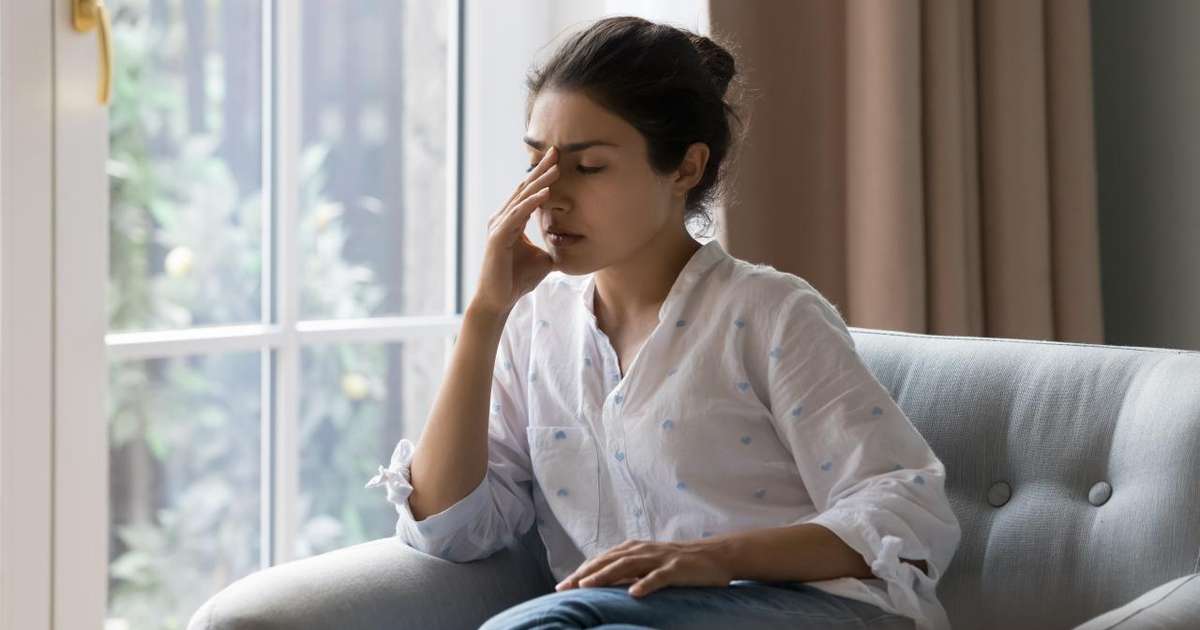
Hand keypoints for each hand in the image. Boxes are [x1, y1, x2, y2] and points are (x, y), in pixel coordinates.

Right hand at [469, 146, 560, 316]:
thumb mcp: (543, 259)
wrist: (499, 300)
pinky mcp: (498, 238)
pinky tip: (545, 193)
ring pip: (522, 199)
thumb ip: (553, 247)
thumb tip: (572, 246)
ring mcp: (499, 227)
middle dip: (541, 169)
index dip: (542, 175)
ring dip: (540, 182)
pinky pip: (517, 216)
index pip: (529, 192)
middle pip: (524, 188)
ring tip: (556, 168)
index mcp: (512, 220)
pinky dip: (531, 203)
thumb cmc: (518, 279)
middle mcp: (503, 219)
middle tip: (556, 150)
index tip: (558, 159)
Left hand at [554, 538, 734, 597]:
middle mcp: (643, 550)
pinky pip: (658, 577)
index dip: (581, 571)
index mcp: (634, 549)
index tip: (563, 585)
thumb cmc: (680, 563)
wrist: (716, 555)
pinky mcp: (676, 569)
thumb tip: (604, 583)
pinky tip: (633, 593)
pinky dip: (645, 584)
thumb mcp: (650, 564)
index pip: (602, 559)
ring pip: (627, 565)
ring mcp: (659, 558)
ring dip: (606, 576)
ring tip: (588, 587)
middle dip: (585, 574)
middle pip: (608, 561)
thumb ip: (629, 570)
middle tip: (566, 588)